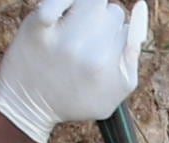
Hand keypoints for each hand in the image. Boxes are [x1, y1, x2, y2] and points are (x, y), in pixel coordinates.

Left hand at [0, 0, 144, 137]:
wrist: (28, 106)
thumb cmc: (77, 96)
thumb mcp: (118, 88)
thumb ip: (134, 50)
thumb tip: (140, 6)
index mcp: (111, 69)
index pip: (127, 28)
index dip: (115, 36)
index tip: (100, 50)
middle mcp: (90, 53)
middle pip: (112, 12)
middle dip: (103, 23)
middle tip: (86, 41)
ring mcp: (62, 39)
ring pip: (93, 1)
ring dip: (87, 9)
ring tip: (75, 26)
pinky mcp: (37, 26)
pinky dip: (63, 3)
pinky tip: (60, 15)